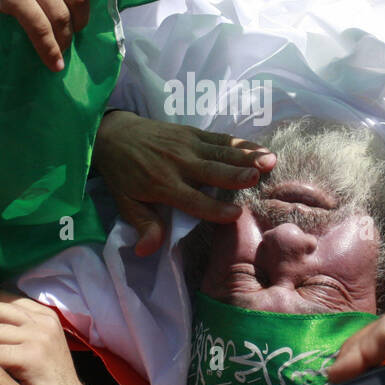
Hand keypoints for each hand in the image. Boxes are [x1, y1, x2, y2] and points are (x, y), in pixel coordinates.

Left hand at [91, 110, 276, 255]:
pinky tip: (261, 148)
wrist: (115, 134)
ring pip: (221, 152)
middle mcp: (178, 164)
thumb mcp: (126, 204)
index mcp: (163, 185)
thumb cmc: (124, 174)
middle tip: (257, 177)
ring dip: (246, 155)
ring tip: (270, 160)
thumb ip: (143, 225)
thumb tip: (147, 251)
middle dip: (234, 174)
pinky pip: (220, 138)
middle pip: (211, 171)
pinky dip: (241, 143)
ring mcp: (187, 145)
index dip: (213, 208)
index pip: (192, 200)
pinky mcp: (193, 133)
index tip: (235, 216)